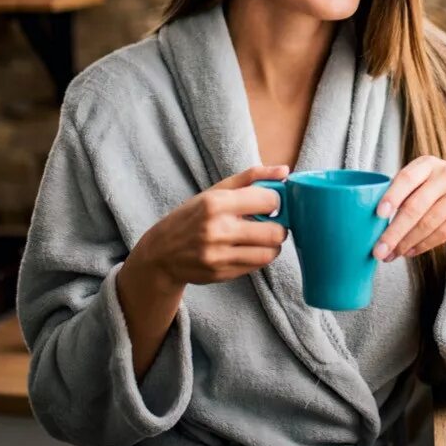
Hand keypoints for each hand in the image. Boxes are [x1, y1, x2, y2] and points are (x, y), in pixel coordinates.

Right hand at [130, 164, 289, 287]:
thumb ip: (251, 177)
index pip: (269, 200)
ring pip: (270, 252)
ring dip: (272, 244)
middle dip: (279, 226)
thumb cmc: (192, 217)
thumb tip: (285, 171)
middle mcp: (217, 230)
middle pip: (275, 231)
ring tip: (262, 237)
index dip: (275, 201)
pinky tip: (248, 248)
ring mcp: (219, 255)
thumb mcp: (215, 191)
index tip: (270, 202)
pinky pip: (257, 266)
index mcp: (215, 203)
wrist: (160, 254)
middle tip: (271, 222)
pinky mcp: (222, 274)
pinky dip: (260, 256)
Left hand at [371, 156, 445, 261]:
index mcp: (429, 164)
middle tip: (378, 250)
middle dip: (394, 231)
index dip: (392, 196)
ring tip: (393, 254)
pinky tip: (411, 251)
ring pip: (429, 223)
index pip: (407, 178)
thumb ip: (408, 190)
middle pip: (415, 207)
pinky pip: (444, 232)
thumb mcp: (430, 177)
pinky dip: (425, 245)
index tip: (377, 214)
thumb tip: (375, 219)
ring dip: (407, 242)